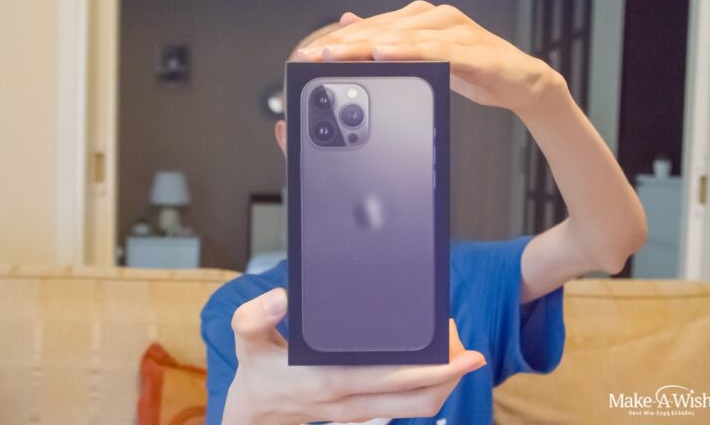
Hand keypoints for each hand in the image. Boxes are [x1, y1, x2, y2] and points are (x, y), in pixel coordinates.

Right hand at [221, 288, 484, 424]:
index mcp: (328, 381)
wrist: (253, 414)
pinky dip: (426, 389)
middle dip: (451, 375)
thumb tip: (283, 297)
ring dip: (443, 384)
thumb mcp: (244, 340)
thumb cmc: (256, 371)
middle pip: (420, 399)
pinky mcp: (361, 414)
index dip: (436, 370)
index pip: (395, 380)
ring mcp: (358, 413)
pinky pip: (406, 407)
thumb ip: (255, 317)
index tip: (462, 352)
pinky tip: (432, 363)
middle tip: (465, 346)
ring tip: (454, 352)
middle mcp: (350, 402)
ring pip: (418, 408)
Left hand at [297, 0, 564, 113]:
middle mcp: (436, 18)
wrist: (520, 82)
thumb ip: (390, 42)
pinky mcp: (472, 49)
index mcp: (422, 21)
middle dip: (344, 44)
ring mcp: (455, 30)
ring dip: (368, 44)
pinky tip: (384, 53)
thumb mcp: (425, 59)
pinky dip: (408, 52)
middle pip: (382, 29)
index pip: (372, 28)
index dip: (338, 41)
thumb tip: (350, 24)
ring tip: (338, 54)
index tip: (308, 54)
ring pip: (403, 37)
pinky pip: (435, 50)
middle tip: (313, 55)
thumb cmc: (473, 69)